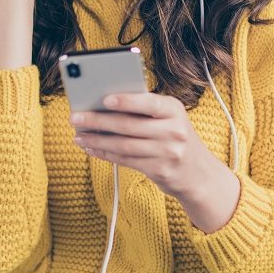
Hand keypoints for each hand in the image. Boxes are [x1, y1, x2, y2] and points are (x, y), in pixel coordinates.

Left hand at [70, 92, 215, 199]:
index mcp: (173, 109)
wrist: (199, 173)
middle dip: (97, 121)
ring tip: (78, 136)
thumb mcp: (167, 116)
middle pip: (128, 125)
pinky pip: (126, 160)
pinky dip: (105, 153)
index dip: (126, 101)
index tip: (104, 99)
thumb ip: (142, 108)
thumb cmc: (173, 135)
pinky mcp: (160, 170)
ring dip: (96, 140)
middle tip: (74, 118)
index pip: (148, 102)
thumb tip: (100, 103)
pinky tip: (91, 148)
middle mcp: (173, 130)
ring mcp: (168, 152)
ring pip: (124, 145)